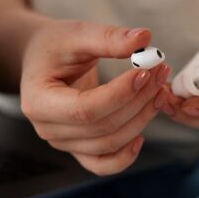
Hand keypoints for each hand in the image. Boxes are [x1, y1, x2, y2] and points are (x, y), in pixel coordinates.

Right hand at [20, 20, 170, 174]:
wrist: (42, 58)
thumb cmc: (54, 45)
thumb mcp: (76, 34)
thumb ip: (108, 38)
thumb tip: (144, 38)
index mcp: (38, 101)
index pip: (86, 109)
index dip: (121, 94)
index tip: (145, 71)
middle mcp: (47, 128)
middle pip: (102, 128)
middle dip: (138, 102)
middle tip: (160, 73)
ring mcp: (62, 142)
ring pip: (110, 143)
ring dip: (141, 118)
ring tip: (160, 89)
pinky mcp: (77, 147)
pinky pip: (103, 164)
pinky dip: (126, 156)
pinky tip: (142, 134)